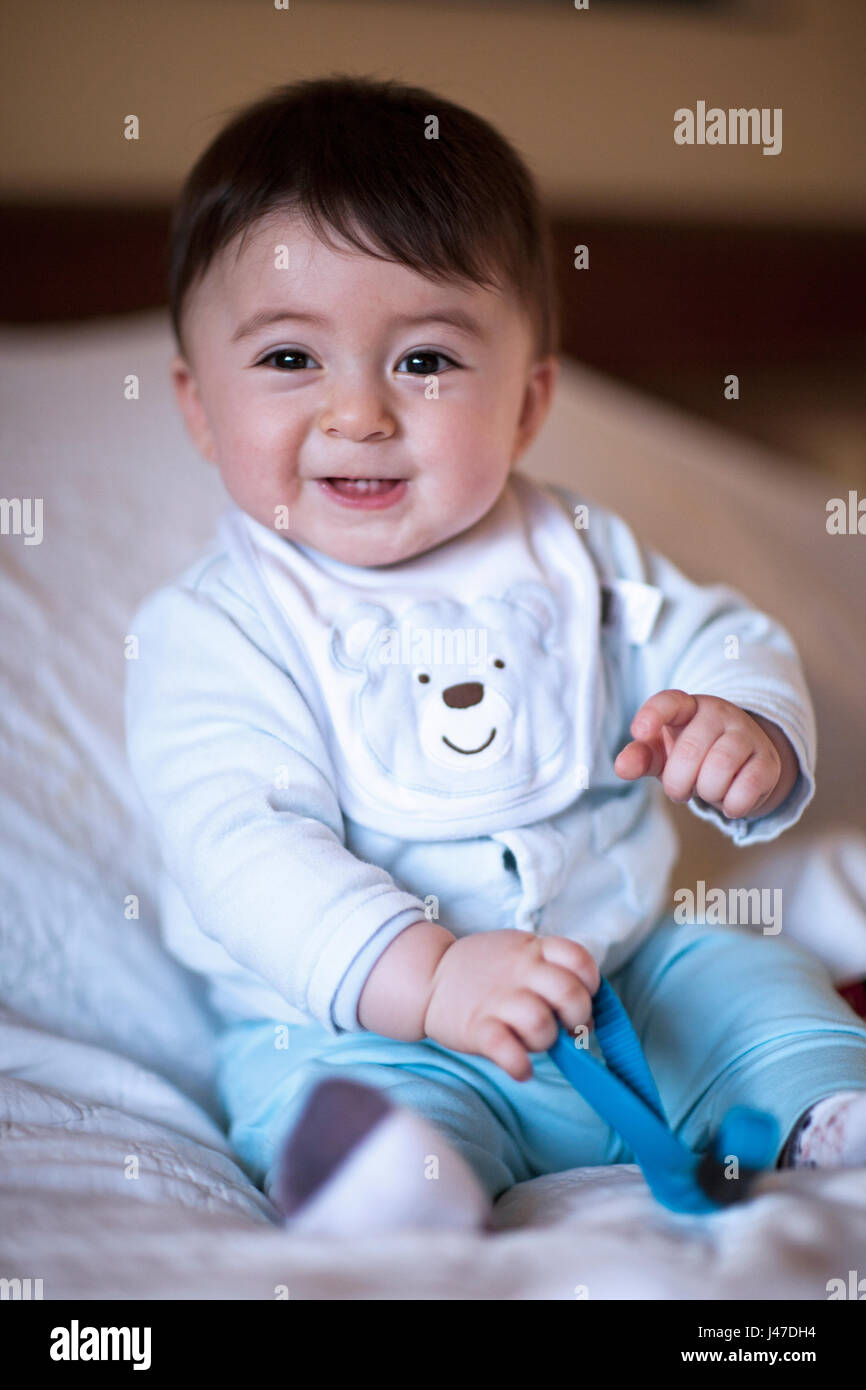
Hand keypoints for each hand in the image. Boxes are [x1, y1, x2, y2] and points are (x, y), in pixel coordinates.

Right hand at [423, 929, 598, 1081]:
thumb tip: (589, 1013)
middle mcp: (519, 971)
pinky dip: (520, 1065)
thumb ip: (550, 970)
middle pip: (569, 993)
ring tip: (534, 1043)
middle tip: (566, 1028)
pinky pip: (506, 1050)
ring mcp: (497, 999)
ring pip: (540, 1023)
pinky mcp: (476, 1028)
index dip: (590, 983)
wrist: (428, 977)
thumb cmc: (485, 971)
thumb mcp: (517, 953)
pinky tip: (520, 1068)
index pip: (579, 958)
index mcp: (533, 950)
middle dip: (578, 1017)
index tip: (582, 997)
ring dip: (547, 1041)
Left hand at [613, 689, 794, 819]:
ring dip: (707, 792)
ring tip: (709, 788)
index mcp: (687, 707)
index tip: (640, 731)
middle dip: (679, 782)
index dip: (653, 715)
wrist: (741, 765)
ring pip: (719, 770)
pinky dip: (732, 805)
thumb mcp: (663, 754)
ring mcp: (747, 734)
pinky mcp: (768, 761)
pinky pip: (746, 790)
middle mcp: (719, 713)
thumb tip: (622, 766)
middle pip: (690, 752)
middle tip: (683, 787)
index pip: (669, 702)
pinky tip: (731, 800)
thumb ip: (641, 757)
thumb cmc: (692, 756)